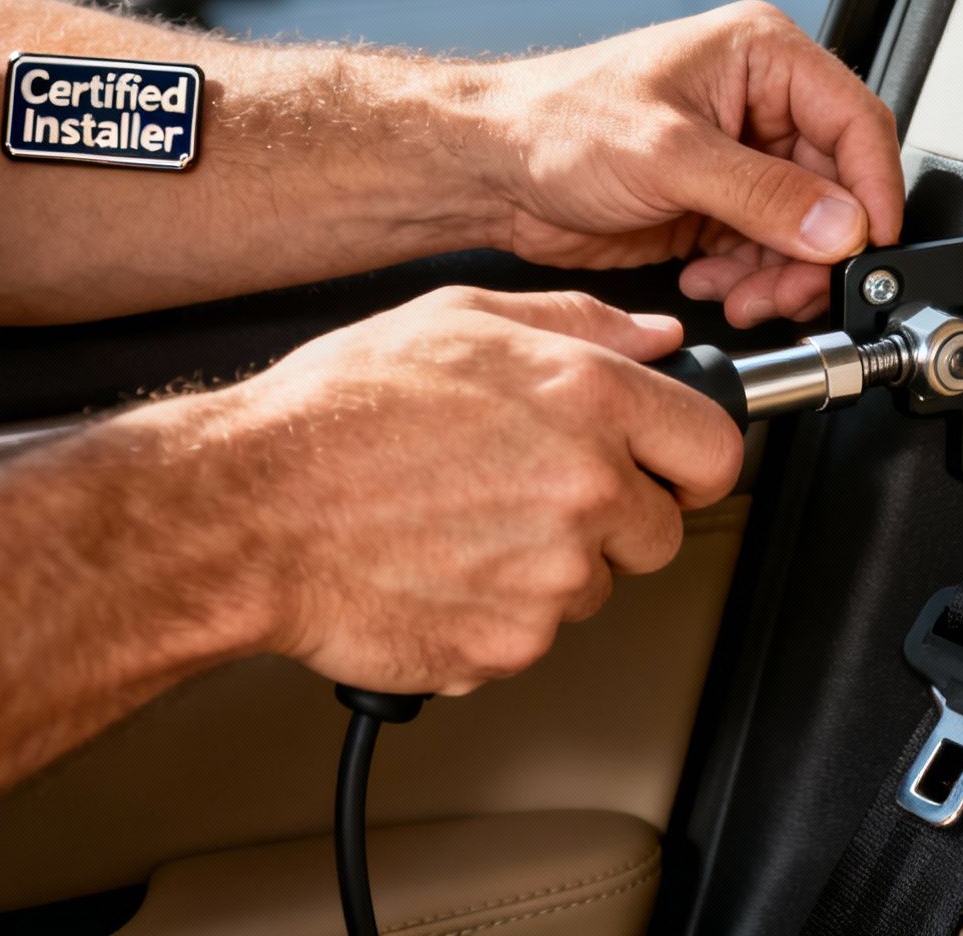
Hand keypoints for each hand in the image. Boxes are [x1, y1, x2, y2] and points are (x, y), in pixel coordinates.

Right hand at [194, 287, 742, 695]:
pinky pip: (536, 635)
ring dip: (552, 567)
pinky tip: (442, 567)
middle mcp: (584, 488)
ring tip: (465, 524)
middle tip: (533, 496)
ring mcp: (552, 576)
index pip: (715, 448)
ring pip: (596, 587)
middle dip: (616, 520)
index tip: (674, 470)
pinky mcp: (511, 644)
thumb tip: (655, 338)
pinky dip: (499, 613)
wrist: (247, 511)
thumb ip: (578, 324)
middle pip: (663, 531)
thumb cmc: (336, 413)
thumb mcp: (461, 318)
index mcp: (586, 399)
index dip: (695, 462)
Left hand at [482, 0, 902, 327]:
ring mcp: (740, 155)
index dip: (873, 191)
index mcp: (762, 55)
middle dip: (814, 250)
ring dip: (779, 274)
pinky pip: (764, 252)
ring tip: (739, 295)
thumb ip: (763, 195)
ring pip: (805, 230)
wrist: (487, 169)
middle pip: (836, 188)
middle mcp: (760, 101)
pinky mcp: (717, 202)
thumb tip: (841, 226)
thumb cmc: (553, 122)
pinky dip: (747, 278)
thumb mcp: (668, 155)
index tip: (869, 248)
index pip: (856, 122)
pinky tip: (708, 280)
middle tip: (790, 291)